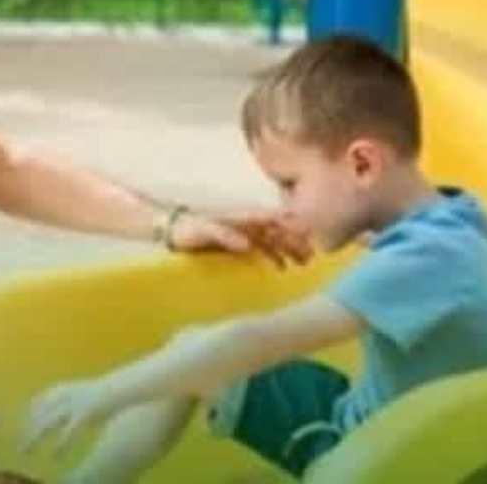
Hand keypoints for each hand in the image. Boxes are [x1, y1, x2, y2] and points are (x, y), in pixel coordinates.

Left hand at [23, 377, 122, 456]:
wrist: (121, 387)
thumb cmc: (102, 392)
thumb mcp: (80, 392)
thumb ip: (67, 400)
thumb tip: (56, 412)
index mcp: (62, 389)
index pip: (36, 402)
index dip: (27, 417)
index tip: (21, 430)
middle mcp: (63, 395)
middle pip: (38, 414)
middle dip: (26, 430)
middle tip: (18, 446)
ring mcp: (73, 404)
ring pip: (47, 424)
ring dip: (34, 438)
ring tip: (25, 452)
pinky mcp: (84, 414)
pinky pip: (67, 433)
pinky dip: (60, 445)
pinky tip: (54, 456)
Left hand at [169, 208, 312, 266]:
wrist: (174, 233)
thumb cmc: (189, 229)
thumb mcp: (204, 231)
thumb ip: (224, 235)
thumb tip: (247, 244)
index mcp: (241, 218)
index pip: (268, 217)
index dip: (287, 220)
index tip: (305, 226)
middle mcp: (246, 225)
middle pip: (276, 229)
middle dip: (295, 238)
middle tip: (312, 252)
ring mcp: (244, 234)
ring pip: (274, 240)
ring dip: (290, 248)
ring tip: (305, 261)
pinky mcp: (239, 246)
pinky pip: (263, 250)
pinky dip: (276, 257)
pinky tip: (284, 268)